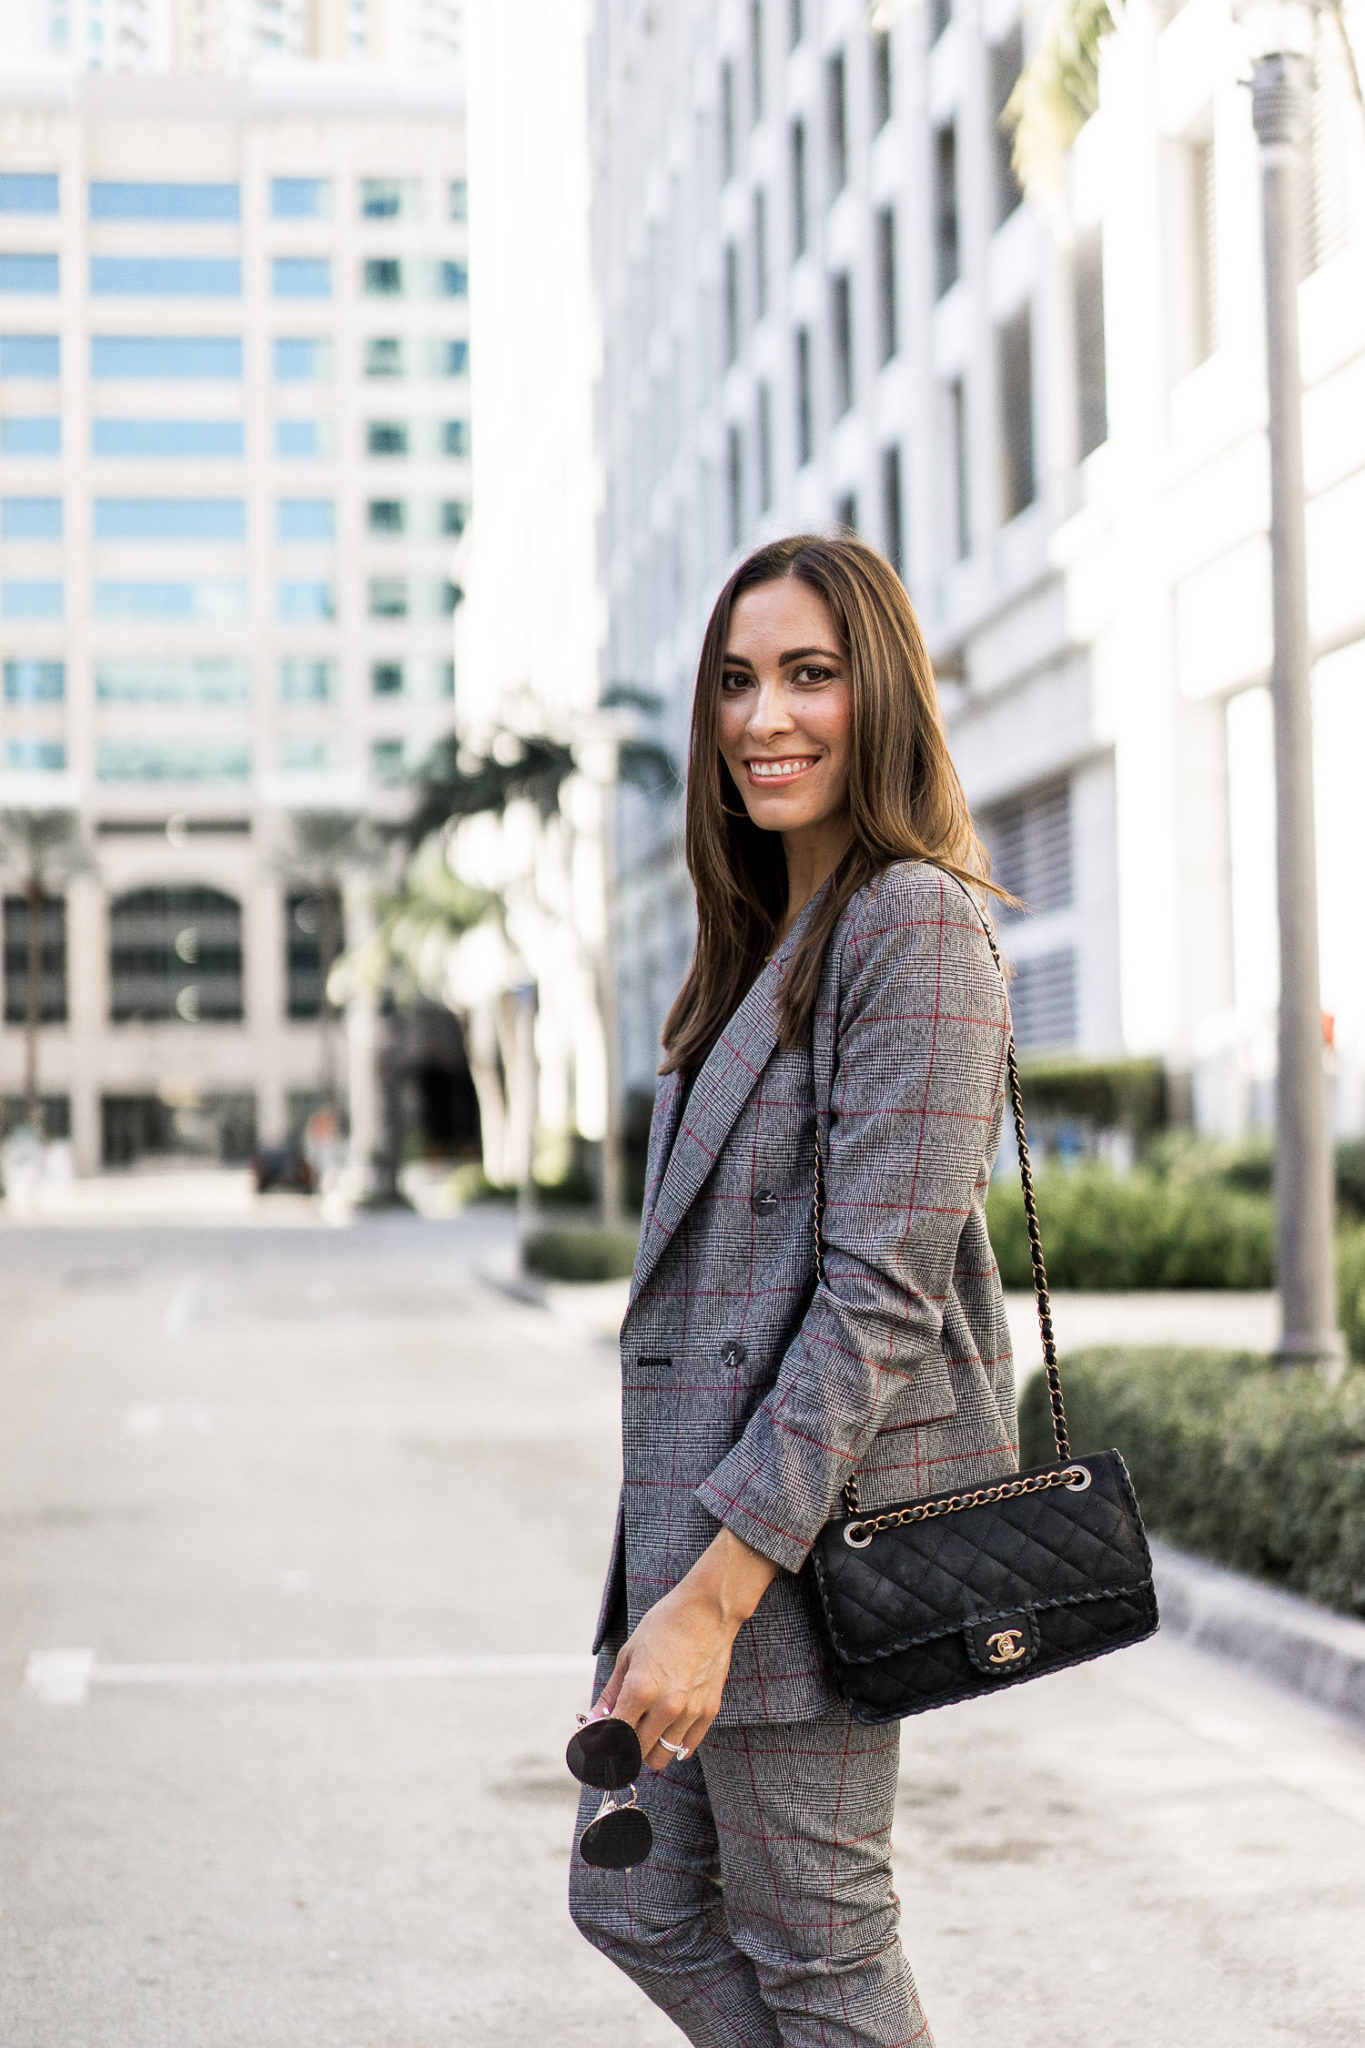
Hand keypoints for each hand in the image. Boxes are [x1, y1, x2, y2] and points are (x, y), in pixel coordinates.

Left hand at [595, 1527, 779, 1768]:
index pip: (614, 1737)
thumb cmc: (664, 1625)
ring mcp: (690, 1712)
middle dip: (623, 1747)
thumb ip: (611, 1693)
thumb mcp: (629, 1654)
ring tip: (646, 1729)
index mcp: (640, 1690)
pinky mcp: (709, 1712)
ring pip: (663, 1756)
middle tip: (622, 1733)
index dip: (602, 1743)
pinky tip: (667, 1728)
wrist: (708, 1611)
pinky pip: (687, 1747)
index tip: (599, 1742)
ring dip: (649, 1748)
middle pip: (636, 1753)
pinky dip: (674, 1745)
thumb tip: (594, 1719)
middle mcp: (666, 1707)